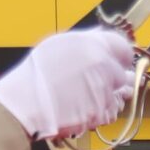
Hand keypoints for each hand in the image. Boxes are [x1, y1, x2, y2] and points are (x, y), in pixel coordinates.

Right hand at [0, 26, 139, 142]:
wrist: (25, 103)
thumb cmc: (37, 74)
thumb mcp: (59, 45)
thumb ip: (87, 41)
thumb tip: (102, 36)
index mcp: (94, 45)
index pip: (124, 49)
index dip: (121, 57)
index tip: (118, 62)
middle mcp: (103, 67)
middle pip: (123, 74)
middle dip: (116, 78)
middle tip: (100, 82)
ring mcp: (104, 92)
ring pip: (119, 95)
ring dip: (111, 95)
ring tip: (90, 95)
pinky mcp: (101, 113)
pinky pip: (111, 112)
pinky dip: (104, 111)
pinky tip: (87, 107)